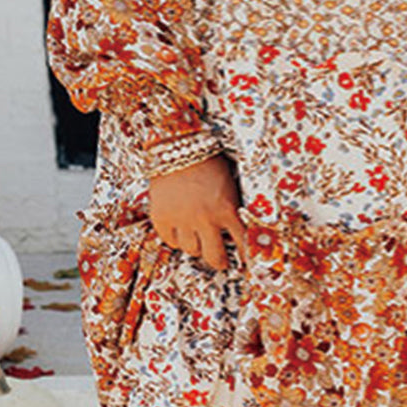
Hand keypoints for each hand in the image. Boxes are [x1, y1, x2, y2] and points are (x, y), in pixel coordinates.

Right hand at [148, 154, 247, 271]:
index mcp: (227, 209)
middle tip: (220, 261)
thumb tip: (237, 231)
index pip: (242, 242)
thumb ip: (232, 208)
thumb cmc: (207, 160)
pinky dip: (176, 238)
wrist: (177, 145)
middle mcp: (205, 218)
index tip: (245, 262)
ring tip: (197, 236)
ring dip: (196, 245)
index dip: (245, 255)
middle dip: (219, 261)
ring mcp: (182, 220)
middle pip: (215, 257)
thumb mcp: (229, 184)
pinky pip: (170, 241)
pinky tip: (180, 229)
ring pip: (191, 250)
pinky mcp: (161, 217)